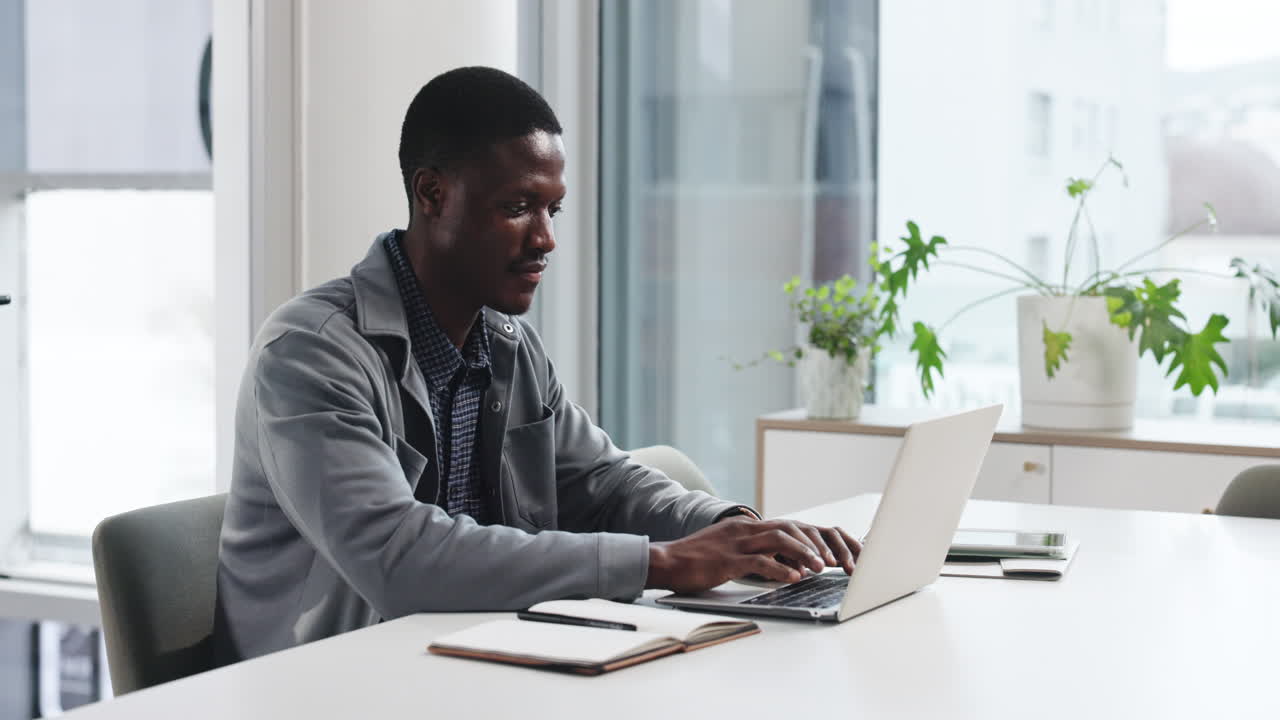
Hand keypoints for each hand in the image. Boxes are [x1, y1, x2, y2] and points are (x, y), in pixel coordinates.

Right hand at [645, 516, 861, 593]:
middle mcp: (745, 529)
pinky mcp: (727, 560)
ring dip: (804, 553)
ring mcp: (736, 543)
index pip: (789, 526)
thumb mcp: (732, 551)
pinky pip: (759, 562)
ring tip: (821, 568)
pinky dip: (780, 570)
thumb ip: (759, 554)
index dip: (813, 538)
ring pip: (779, 540)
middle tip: (834, 561)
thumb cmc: (698, 560)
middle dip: (816, 544)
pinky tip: (794, 579)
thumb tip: (790, 566)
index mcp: (747, 526)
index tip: (832, 554)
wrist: (666, 561)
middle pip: (790, 528)